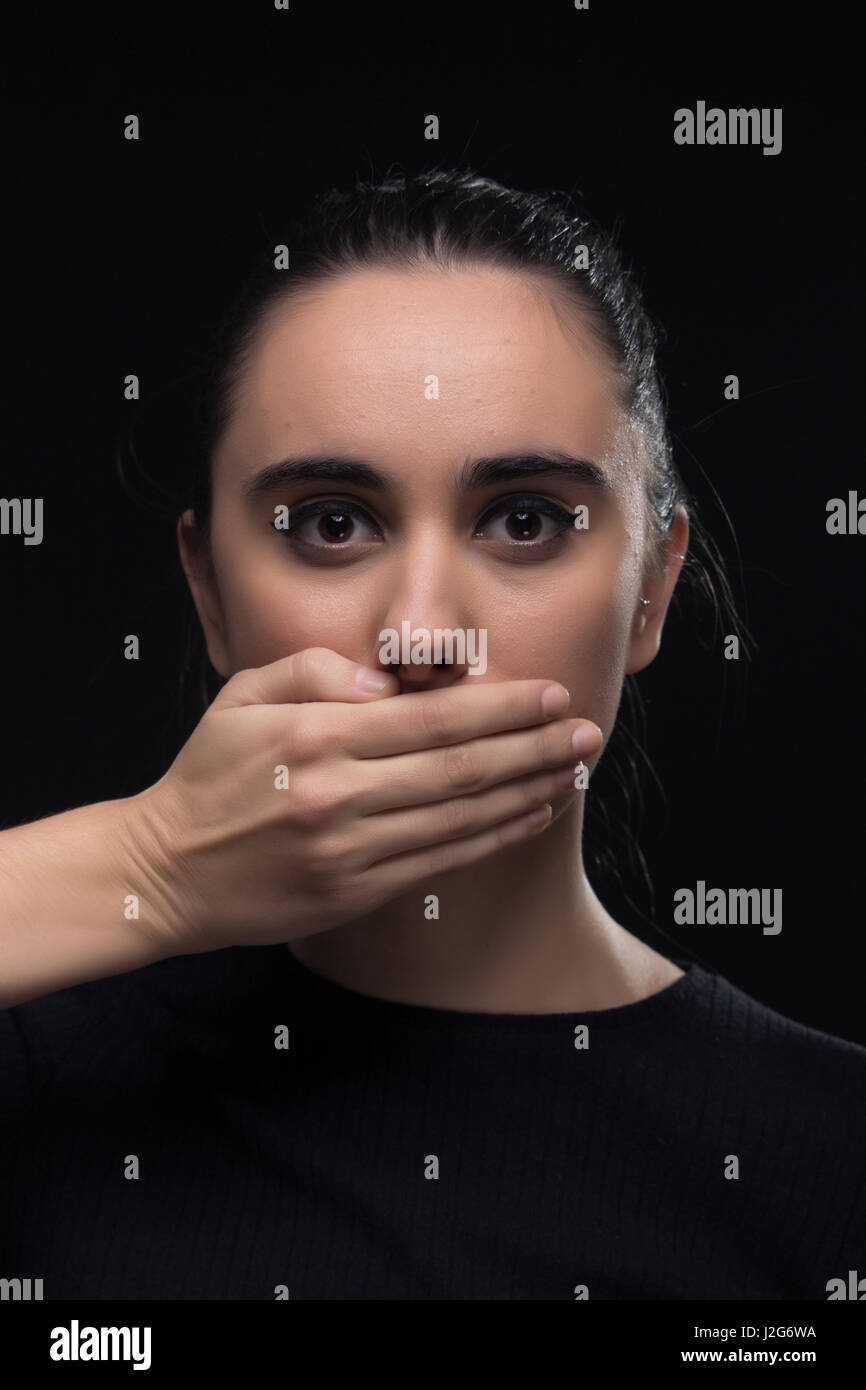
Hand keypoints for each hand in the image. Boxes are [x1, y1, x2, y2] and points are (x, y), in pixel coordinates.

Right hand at [119, 647, 602, 954]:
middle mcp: (338, 793)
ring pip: (462, 816)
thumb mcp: (242, 697)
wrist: (164, 872)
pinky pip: (441, 861)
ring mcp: (349, 850)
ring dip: (529, 792)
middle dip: (537, 748)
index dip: (503, 706)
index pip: (433, 716)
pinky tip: (530, 816)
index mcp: (316, 734)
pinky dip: (493, 837)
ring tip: (575, 772)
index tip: (552, 694)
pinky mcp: (353, 893)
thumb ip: (313, 670)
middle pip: (463, 766)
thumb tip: (385, 681)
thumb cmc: (209, 776)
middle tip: (588, 733)